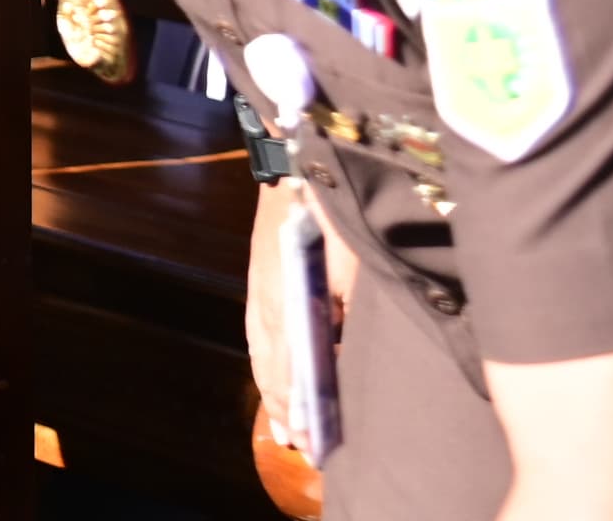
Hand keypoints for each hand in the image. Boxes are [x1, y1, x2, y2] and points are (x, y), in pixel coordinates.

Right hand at [242, 181, 347, 455]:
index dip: (299, 411)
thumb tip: (346, 361)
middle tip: (298, 444)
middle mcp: (263, 309)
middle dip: (283, 408)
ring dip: (271, 389)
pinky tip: (272, 372)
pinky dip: (264, 363)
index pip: (288, 375)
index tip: (311, 443)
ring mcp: (256, 294)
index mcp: (284, 310)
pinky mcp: (258, 282)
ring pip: (259, 354)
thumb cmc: (334, 222)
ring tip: (283, 420)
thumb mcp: (356, 274)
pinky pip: (257, 336)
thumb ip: (349, 320)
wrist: (297, 168)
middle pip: (268, 370)